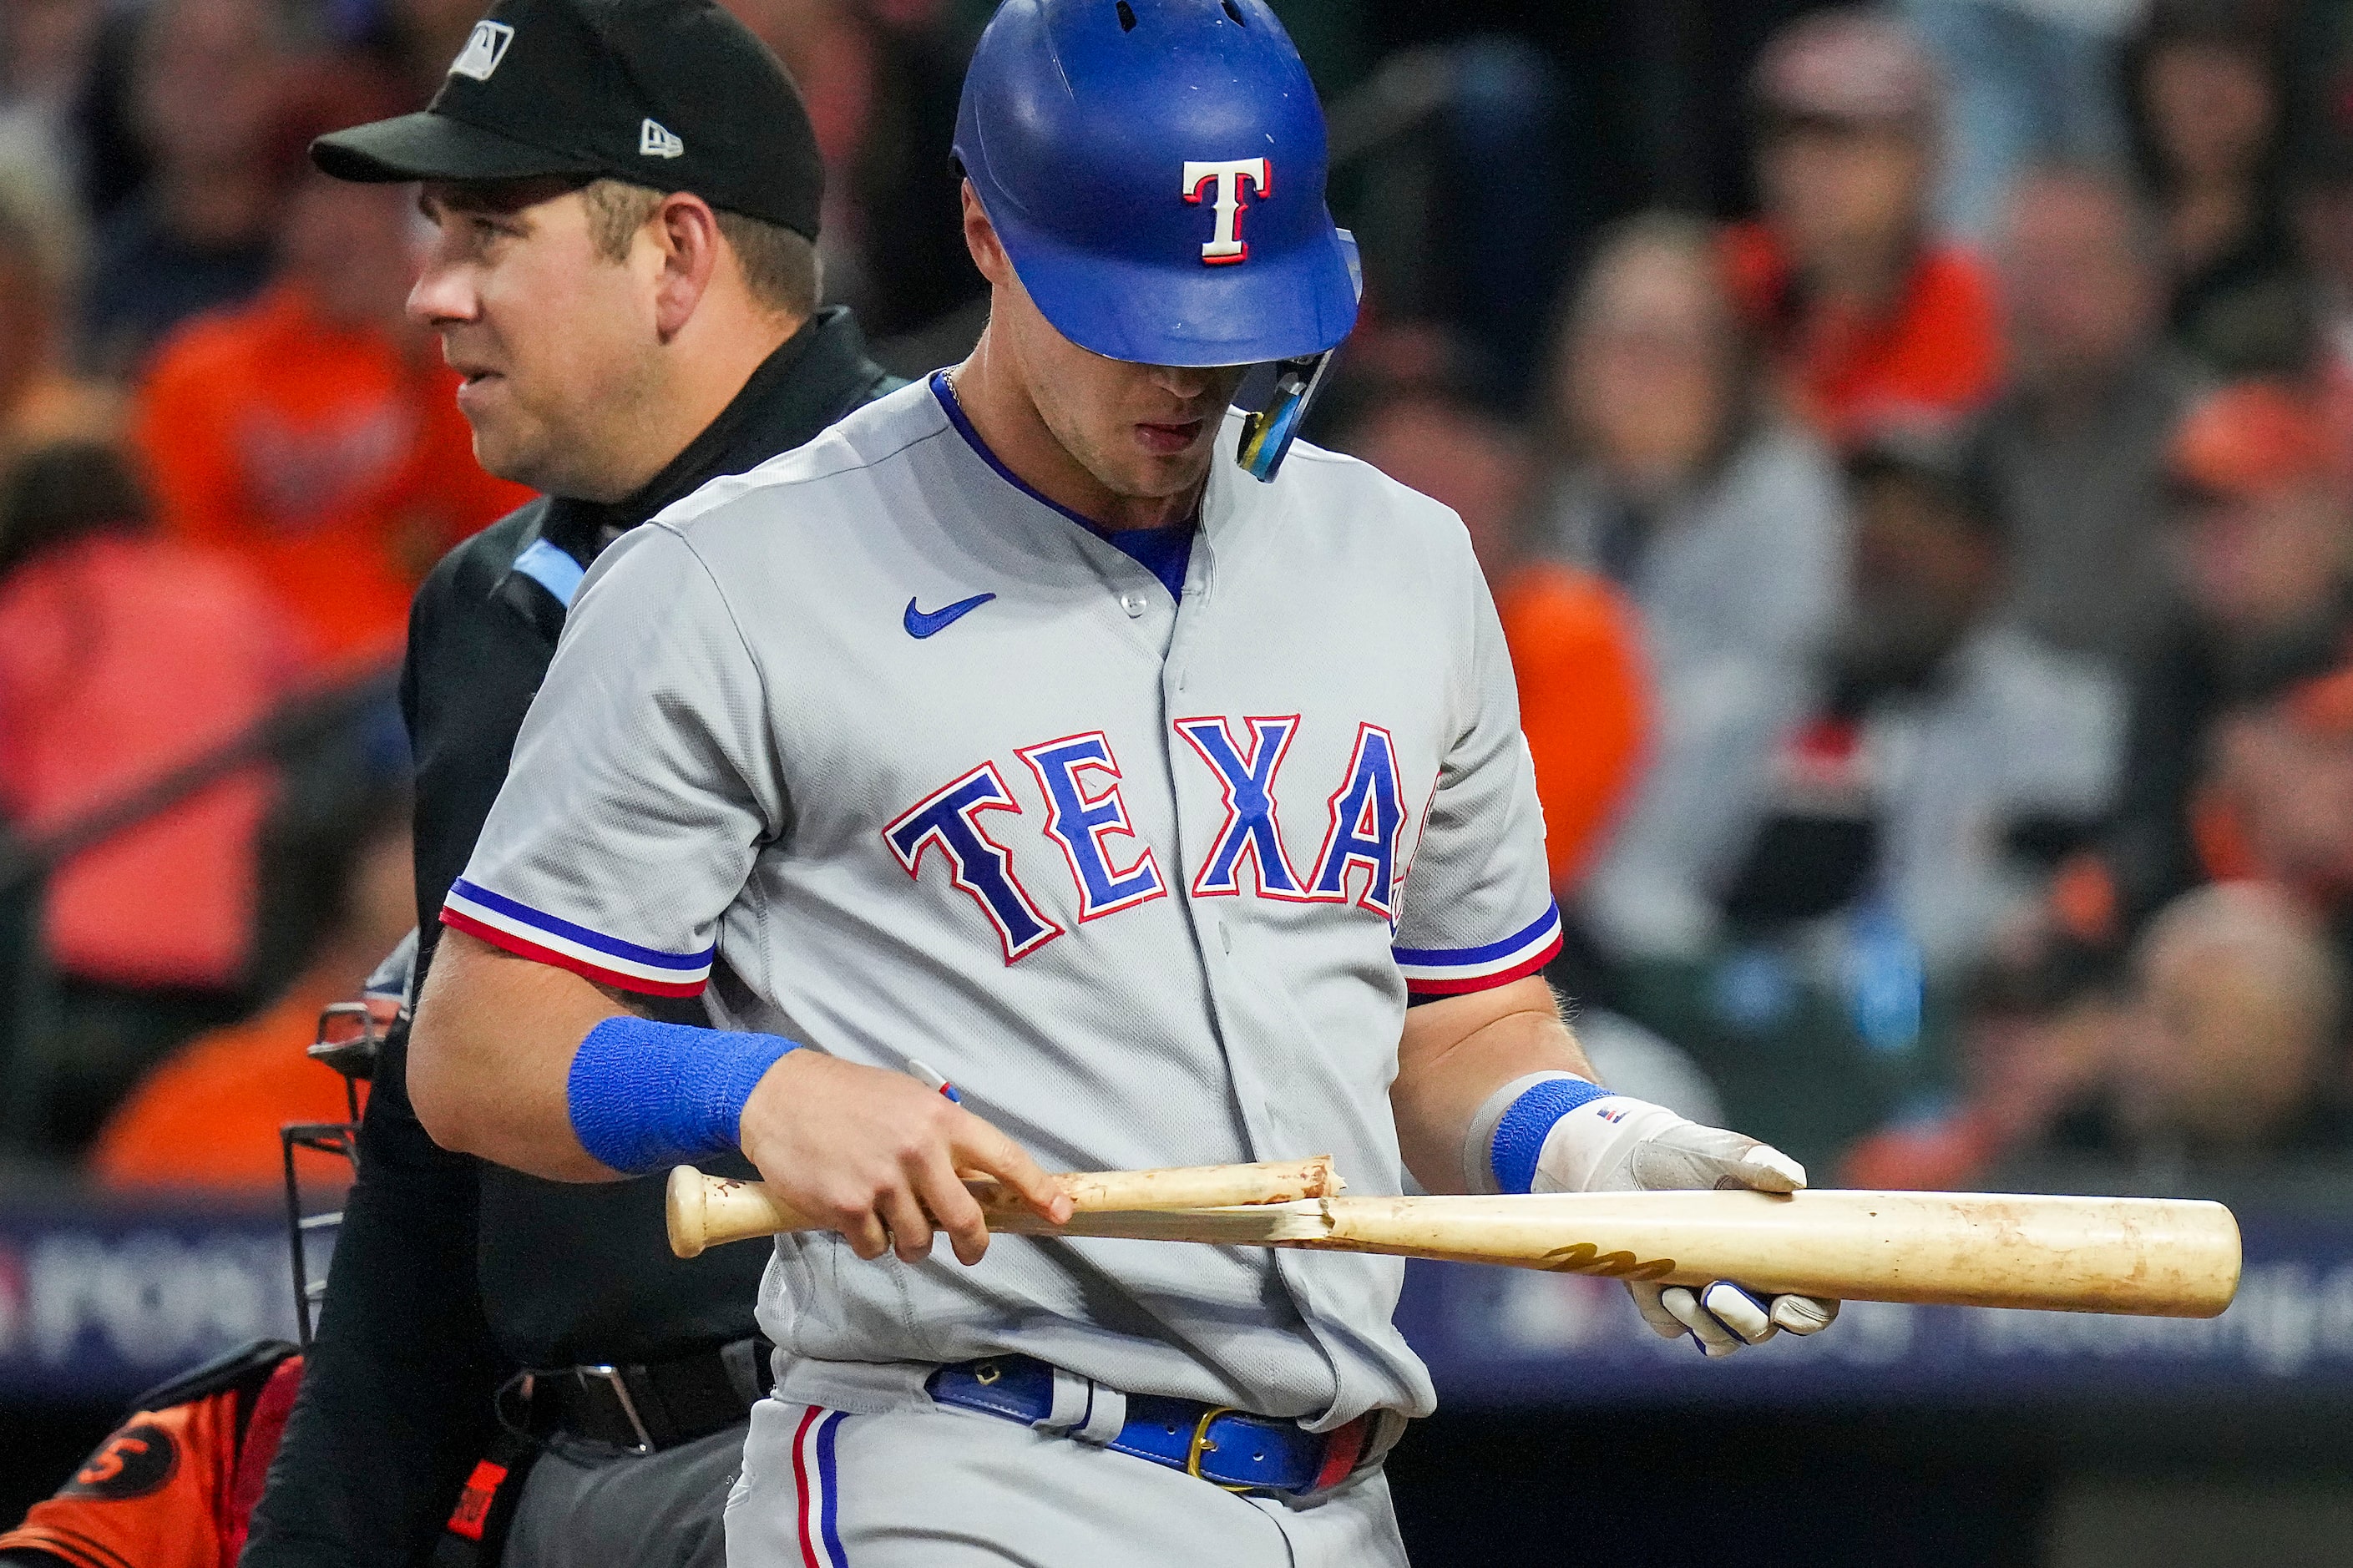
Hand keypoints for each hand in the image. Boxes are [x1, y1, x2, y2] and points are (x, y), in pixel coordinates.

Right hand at [737, 1052, 1071, 1266]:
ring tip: (892, 1219)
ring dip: (911, 1243)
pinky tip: (857, 1216)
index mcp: (942, 1119)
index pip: (1005, 1159)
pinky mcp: (849, 1207)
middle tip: (970, 1250)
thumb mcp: (908, 1101)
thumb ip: (943, 1139)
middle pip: (967, 1219)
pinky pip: (876, 1247)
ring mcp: (883, 1182)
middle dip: (974, 1244)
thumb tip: (974, 1184)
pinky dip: (871, 1242)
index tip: (1061, 1212)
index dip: (1038, 1190)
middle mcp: (919, 1151)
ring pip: (919, 1242)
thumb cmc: (850, 1098)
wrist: (782, 1096)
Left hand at [1533, 1094, 1840, 1357]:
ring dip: (1706, 1324)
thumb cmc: (1689, 1155)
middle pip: (1765, 1329)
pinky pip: (1673, 1328)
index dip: (1810, 1315)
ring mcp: (1707, 1299)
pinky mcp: (1665, 1303)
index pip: (1815, 1301)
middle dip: (1745, 1321)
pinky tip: (1658, 1289)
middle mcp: (1751, 1286)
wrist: (1627, 1159)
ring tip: (1677, 1293)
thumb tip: (1791, 1178)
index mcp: (1780, 1256)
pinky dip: (1668, 1316)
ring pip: (1722, 1338)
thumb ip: (1759, 1162)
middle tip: (1717, 1294)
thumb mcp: (1723, 1153)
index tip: (1787, 1309)